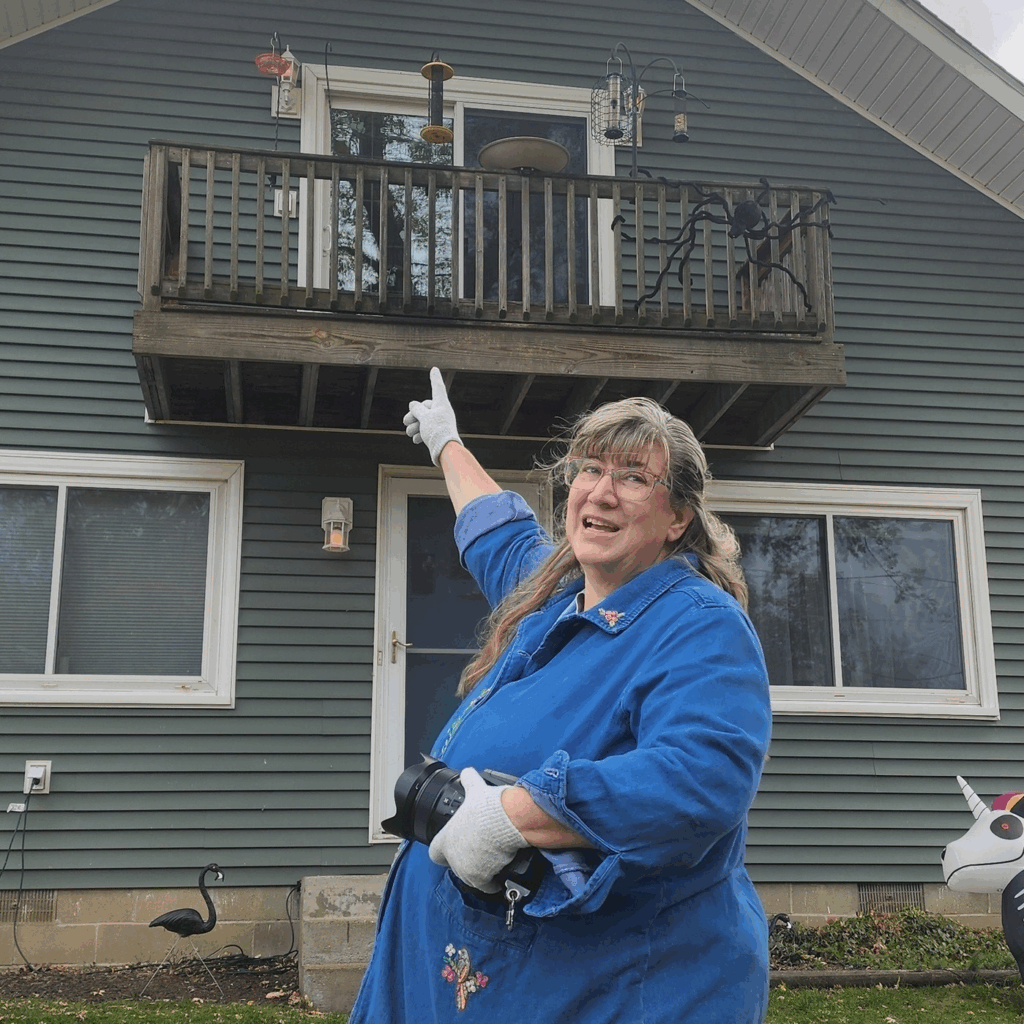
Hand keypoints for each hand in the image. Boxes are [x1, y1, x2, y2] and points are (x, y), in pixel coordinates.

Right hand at [403, 367, 462, 465]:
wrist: (446, 451)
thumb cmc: (436, 431)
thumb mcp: (423, 417)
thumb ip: (417, 409)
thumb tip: (413, 404)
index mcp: (442, 404)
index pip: (437, 387)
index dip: (434, 378)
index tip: (434, 368)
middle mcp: (442, 412)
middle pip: (425, 408)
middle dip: (413, 415)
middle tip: (405, 422)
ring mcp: (441, 423)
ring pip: (424, 420)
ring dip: (414, 426)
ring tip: (408, 433)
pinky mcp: (439, 434)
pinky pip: (427, 430)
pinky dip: (420, 434)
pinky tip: (416, 440)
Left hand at [428, 767, 528, 892]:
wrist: (503, 822)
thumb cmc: (487, 808)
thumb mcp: (475, 790)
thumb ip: (468, 781)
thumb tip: (468, 772)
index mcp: (445, 839)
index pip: (435, 853)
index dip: (444, 851)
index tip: (453, 848)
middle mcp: (452, 858)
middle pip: (455, 865)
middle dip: (466, 860)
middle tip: (479, 850)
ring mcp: (465, 870)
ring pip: (471, 876)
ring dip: (479, 870)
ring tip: (491, 859)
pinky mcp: (481, 879)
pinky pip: (486, 886)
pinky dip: (492, 883)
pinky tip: (498, 876)